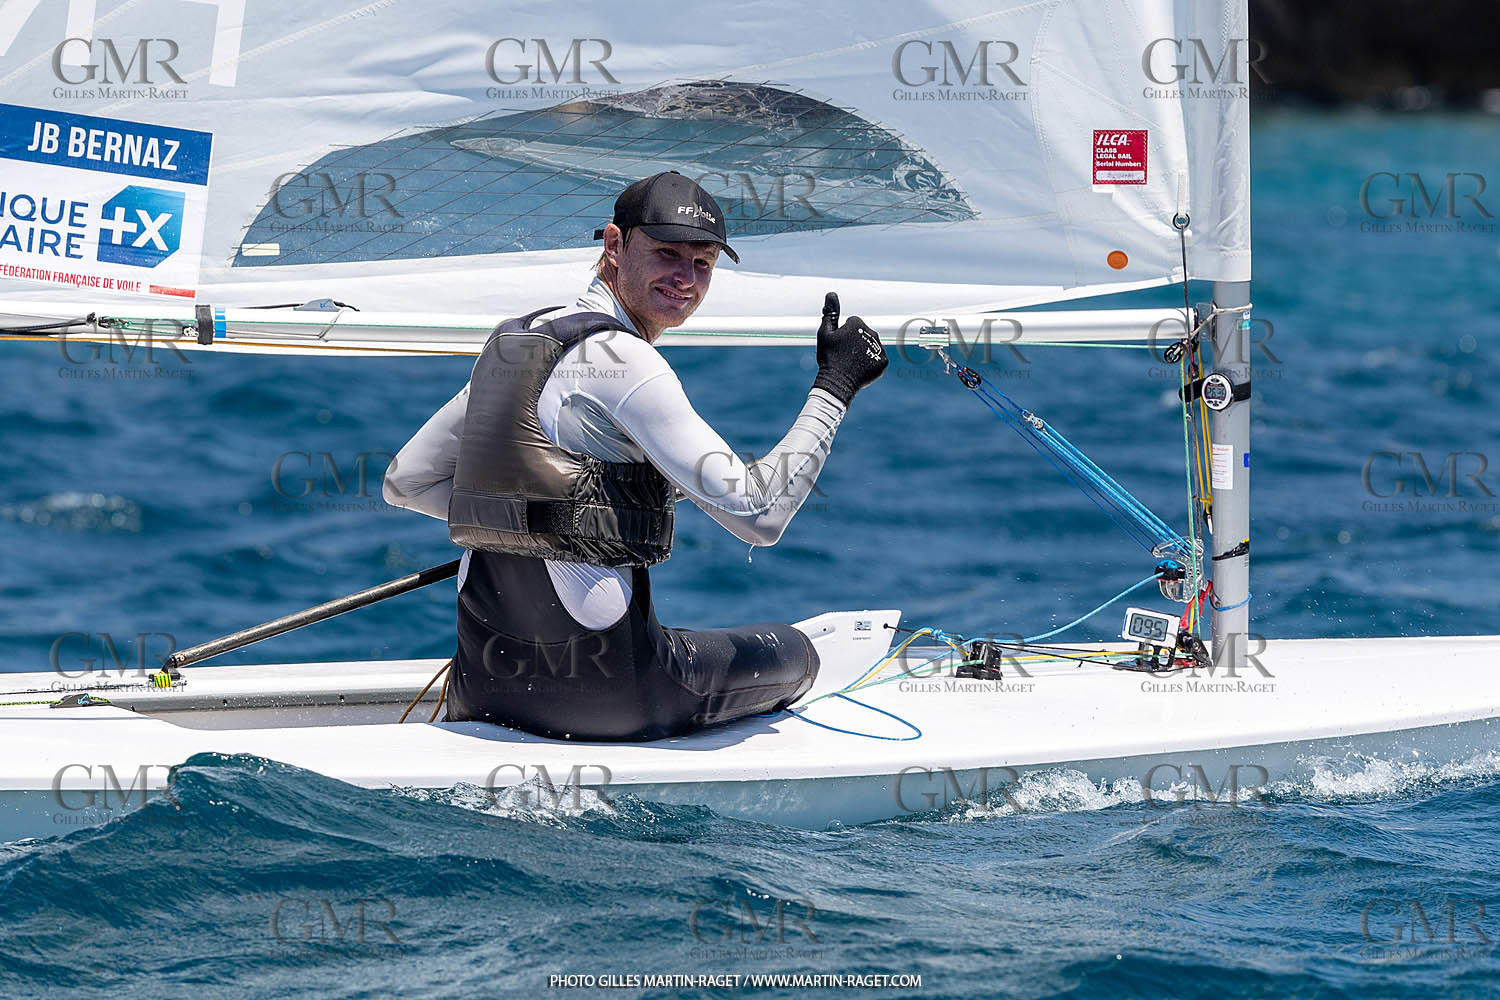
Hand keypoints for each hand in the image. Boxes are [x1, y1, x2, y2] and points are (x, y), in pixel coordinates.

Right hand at [811, 292, 887, 407]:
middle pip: (863, 334)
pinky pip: (877, 358)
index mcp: (857, 323)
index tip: (839, 344)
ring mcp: (879, 347)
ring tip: (852, 362)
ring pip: (871, 346)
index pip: (853, 324)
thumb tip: (832, 294)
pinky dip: (870, 363)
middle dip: (855, 341)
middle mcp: (872, 332)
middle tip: (845, 354)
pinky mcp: (883, 361)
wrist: (837, 382)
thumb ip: (830, 313)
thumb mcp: (825, 334)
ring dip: (863, 351)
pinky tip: (860, 368)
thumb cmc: (829, 358)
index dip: (843, 334)